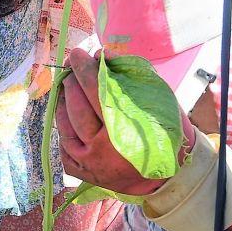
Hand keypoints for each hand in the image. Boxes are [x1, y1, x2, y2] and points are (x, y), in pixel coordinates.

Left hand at [55, 48, 194, 195]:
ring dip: (64, 101)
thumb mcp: (157, 100)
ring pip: (65, 125)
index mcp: (124, 129)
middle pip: (77, 108)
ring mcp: (88, 162)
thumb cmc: (164, 131)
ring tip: (69, 87)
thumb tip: (102, 55)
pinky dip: (64, 125)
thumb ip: (130, 76)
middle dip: (72, 83)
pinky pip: (63, 143)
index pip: (96, 92)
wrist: (168, 175)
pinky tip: (68, 113)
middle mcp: (101, 149)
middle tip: (73, 69)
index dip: (85, 70)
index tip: (77, 54)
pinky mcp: (80, 171)